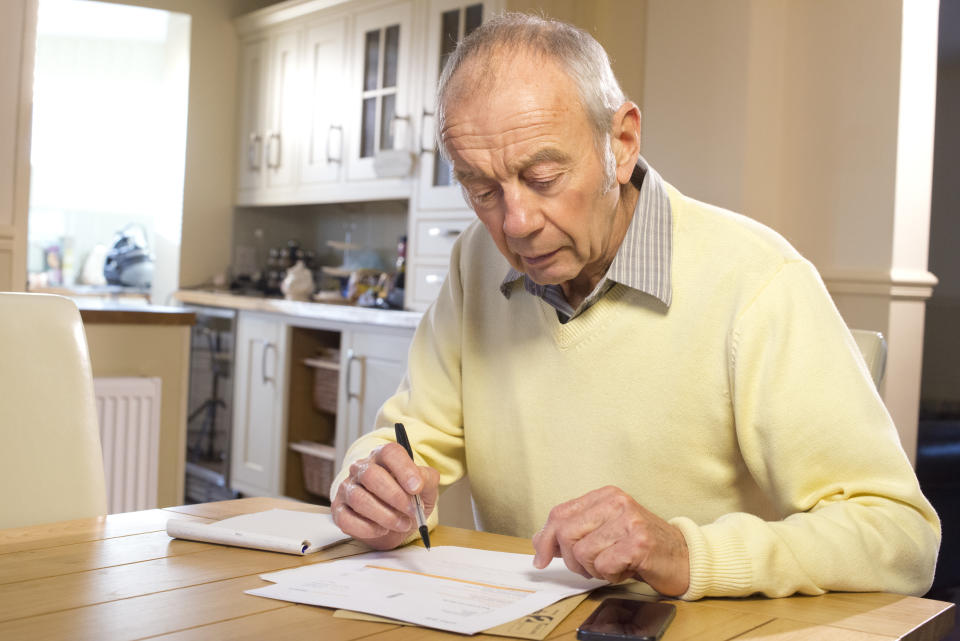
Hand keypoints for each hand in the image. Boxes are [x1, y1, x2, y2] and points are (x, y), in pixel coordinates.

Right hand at [331, 442, 439, 549]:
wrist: (397, 525)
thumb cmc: (408, 500)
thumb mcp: (425, 489)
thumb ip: (426, 480)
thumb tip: (418, 483)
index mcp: (383, 457)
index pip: (390, 452)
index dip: (404, 469)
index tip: (417, 488)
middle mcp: (361, 469)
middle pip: (371, 475)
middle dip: (395, 496)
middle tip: (411, 511)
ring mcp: (347, 489)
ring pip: (359, 499)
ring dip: (384, 516)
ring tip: (402, 524)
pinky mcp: (339, 510)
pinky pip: (346, 519)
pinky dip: (367, 528)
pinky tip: (382, 530)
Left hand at [531, 486, 689, 595]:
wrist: (684, 557)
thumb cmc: (639, 546)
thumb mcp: (603, 532)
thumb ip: (573, 533)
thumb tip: (539, 542)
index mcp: (604, 495)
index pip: (559, 513)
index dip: (546, 539)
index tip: (542, 559)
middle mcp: (616, 502)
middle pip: (566, 533)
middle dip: (573, 559)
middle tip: (592, 566)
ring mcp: (629, 520)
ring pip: (583, 552)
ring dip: (594, 569)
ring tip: (614, 564)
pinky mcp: (640, 543)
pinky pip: (603, 565)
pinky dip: (611, 574)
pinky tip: (626, 568)